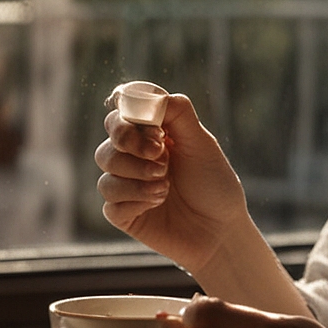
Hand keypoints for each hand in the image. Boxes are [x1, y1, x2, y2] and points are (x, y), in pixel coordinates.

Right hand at [93, 94, 252, 275]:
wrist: (220, 232)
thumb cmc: (214, 185)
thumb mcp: (202, 144)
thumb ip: (178, 114)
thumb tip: (149, 96)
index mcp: (153, 133)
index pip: (125, 110)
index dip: (132, 115)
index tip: (158, 129)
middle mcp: (136, 155)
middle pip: (111, 135)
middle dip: (131, 142)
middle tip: (161, 155)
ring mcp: (126, 183)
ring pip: (106, 166)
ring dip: (137, 173)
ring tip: (166, 186)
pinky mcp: (122, 212)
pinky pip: (110, 201)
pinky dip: (135, 199)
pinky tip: (158, 203)